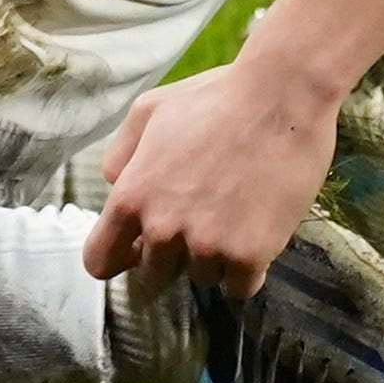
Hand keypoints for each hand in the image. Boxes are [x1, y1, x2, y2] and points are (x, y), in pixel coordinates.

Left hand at [79, 57, 340, 298]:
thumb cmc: (217, 97)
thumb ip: (120, 156)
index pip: (100, 261)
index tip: (138, 249)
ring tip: (236, 213)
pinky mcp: (248, 256)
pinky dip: (248, 269)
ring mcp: (206, 246)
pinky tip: (257, 232)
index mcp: (132, 197)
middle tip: (201, 219)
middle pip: (153, 277)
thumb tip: (114, 188)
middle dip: (173, 255)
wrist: (283, 96)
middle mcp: (162, 229)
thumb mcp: (149, 110)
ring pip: (202, 278)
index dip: (119, 256)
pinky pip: (239, 286)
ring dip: (215, 257)